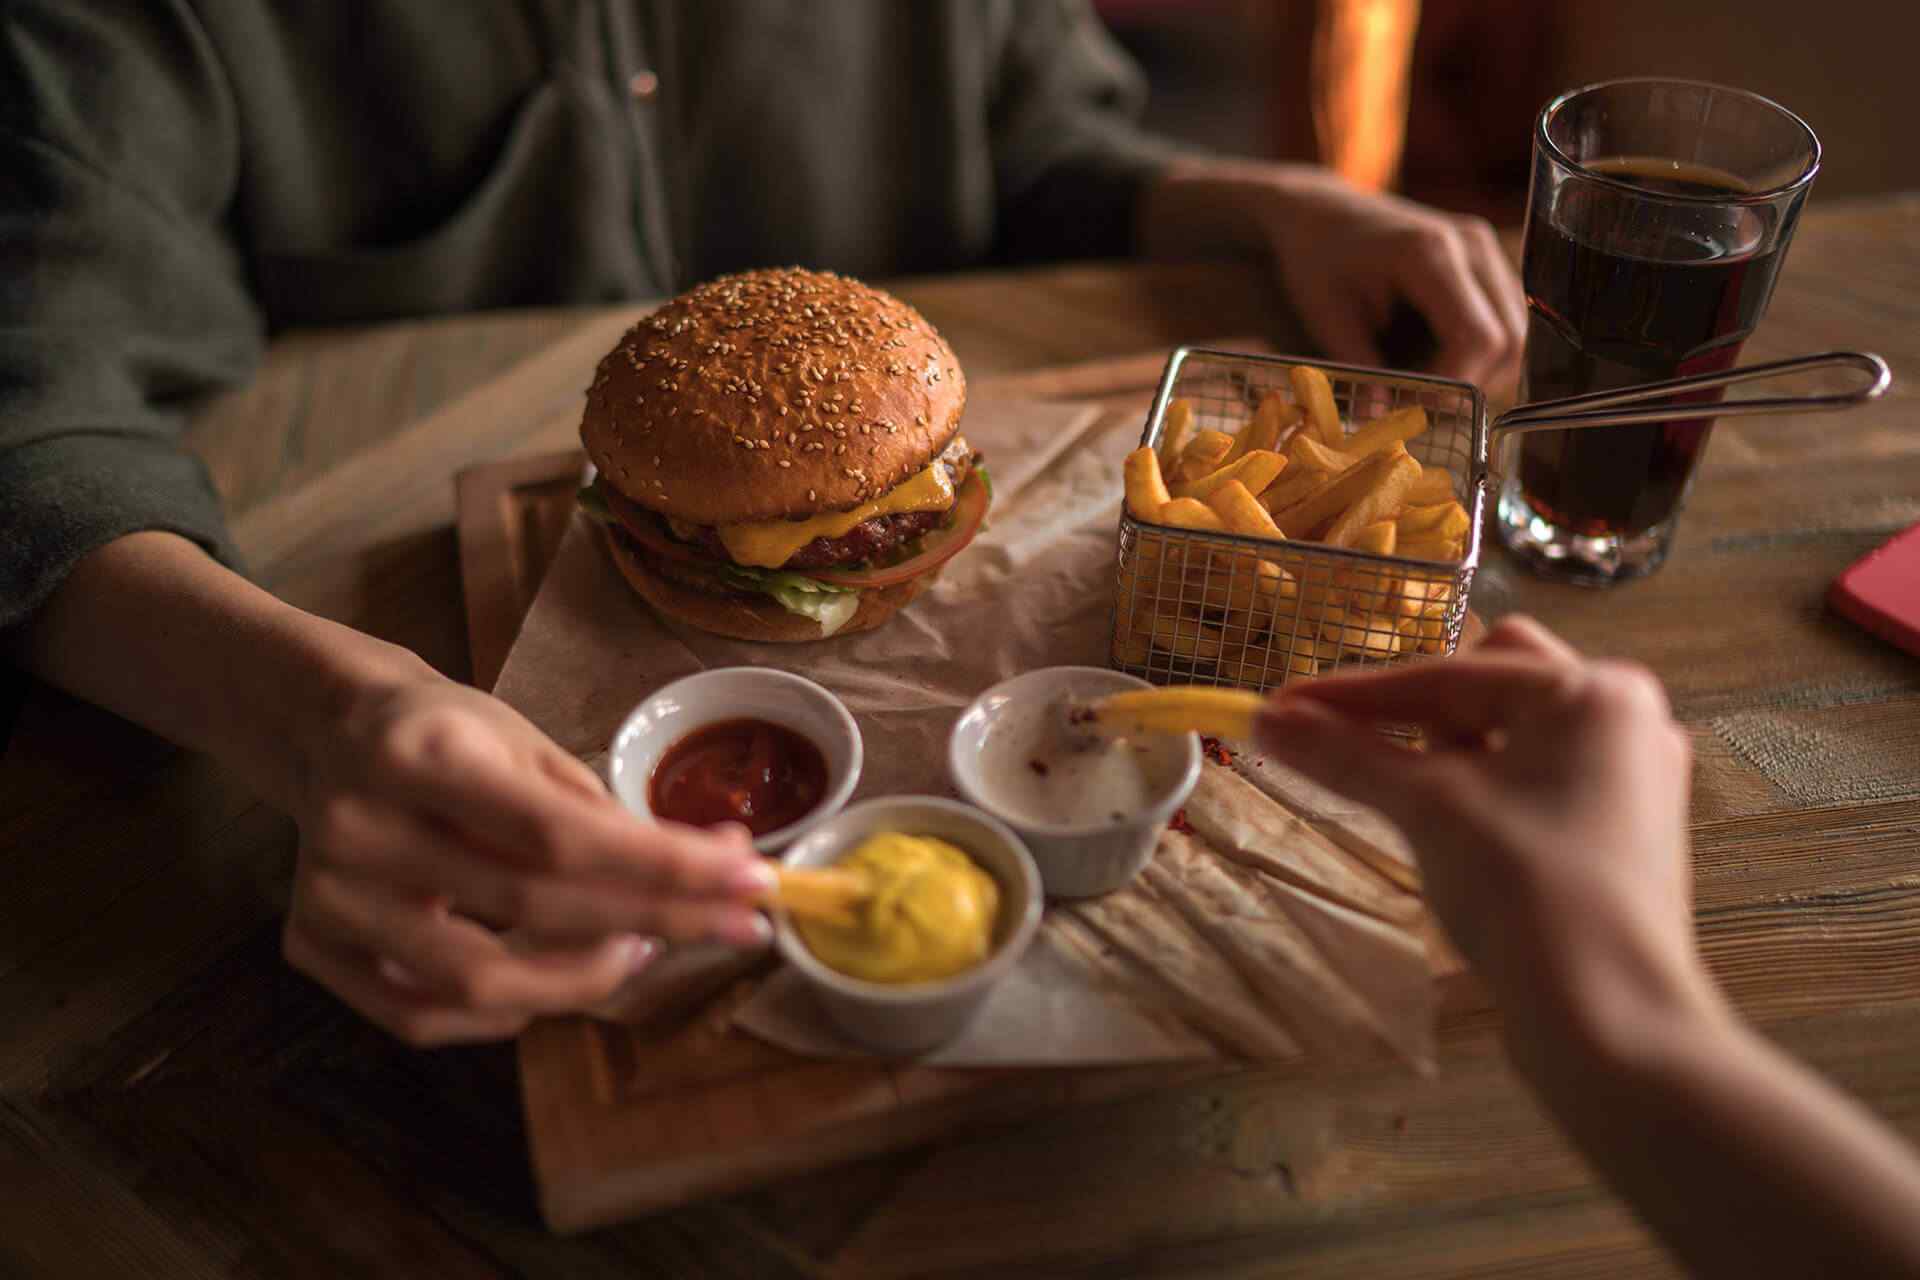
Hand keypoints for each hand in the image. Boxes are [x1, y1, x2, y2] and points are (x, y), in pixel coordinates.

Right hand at [283, 672, 773, 1045]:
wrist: (328, 732)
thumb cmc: (447, 735)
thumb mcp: (523, 741)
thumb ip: (605, 809)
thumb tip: (721, 863)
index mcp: (420, 755)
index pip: (560, 835)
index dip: (664, 867)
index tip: (750, 880)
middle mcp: (361, 829)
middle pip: (533, 908)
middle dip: (655, 920)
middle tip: (732, 922)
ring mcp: (327, 898)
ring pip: (479, 983)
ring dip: (585, 978)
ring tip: (645, 946)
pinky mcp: (309, 946)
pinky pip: (424, 1015)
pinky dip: (508, 1010)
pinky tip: (559, 975)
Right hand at [1253, 617, 1711, 1054]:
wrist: (1608, 1019)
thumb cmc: (1529, 893)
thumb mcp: (1427, 810)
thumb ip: (1346, 755)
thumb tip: (1268, 721)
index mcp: (1592, 692)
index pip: (1446, 673)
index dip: (1353, 696)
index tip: (1281, 707)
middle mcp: (1624, 721)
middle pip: (1489, 684)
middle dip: (1418, 715)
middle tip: (1368, 754)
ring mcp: (1628, 780)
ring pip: (1512, 736)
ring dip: (1449, 758)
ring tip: (1420, 810)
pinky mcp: (1619, 835)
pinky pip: (1533, 784)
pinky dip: (1483, 795)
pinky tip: (1457, 837)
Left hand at [1254, 167, 1525, 389]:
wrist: (1321, 211)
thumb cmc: (1316, 257)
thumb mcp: (1327, 316)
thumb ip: (1360, 368)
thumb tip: (1381, 420)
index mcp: (1430, 253)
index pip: (1478, 336)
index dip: (1458, 382)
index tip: (1418, 406)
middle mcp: (1471, 245)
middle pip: (1510, 339)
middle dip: (1474, 383)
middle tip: (1425, 402)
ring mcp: (1486, 248)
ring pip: (1517, 332)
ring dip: (1482, 369)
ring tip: (1429, 379)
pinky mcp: (1488, 259)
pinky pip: (1506, 318)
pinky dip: (1482, 350)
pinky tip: (1438, 356)